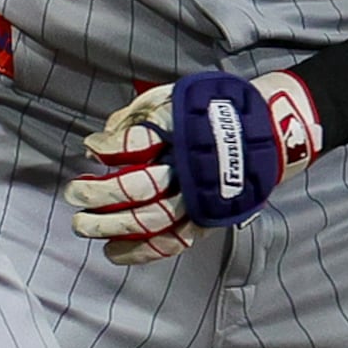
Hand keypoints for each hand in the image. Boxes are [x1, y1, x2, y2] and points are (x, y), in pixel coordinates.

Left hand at [62, 72, 319, 264]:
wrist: (273, 130)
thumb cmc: (217, 109)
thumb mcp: (180, 94)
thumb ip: (141, 111)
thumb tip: (104, 135)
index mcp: (184, 130)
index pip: (138, 142)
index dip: (109, 147)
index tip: (90, 147)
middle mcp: (192, 167)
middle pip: (141, 187)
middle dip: (101, 193)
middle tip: (74, 194)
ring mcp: (202, 197)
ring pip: (153, 219)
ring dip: (113, 226)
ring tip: (83, 227)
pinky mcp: (209, 218)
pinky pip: (173, 242)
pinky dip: (142, 252)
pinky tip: (114, 253)